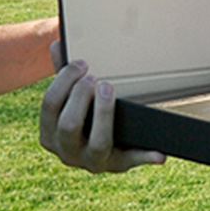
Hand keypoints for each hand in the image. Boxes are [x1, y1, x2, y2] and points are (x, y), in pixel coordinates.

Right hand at [37, 46, 162, 172]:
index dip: (63, 81)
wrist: (103, 149)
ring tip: (109, 89)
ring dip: (104, 114)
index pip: (50, 105)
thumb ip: (64, 74)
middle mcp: (68, 152)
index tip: (80, 63)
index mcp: (50, 134)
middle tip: (94, 77)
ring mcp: (93, 162)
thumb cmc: (84, 115)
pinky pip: (133, 161)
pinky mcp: (119, 165)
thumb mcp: (72, 97)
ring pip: (97, 143)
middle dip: (80, 97)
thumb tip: (58, 45)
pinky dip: (146, 156)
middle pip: (68, 125)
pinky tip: (160, 152)